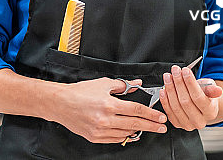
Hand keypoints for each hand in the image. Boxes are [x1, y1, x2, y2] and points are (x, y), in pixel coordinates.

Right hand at [49, 78, 168, 143]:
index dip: (151, 114)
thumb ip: (122, 85)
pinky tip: (129, 132)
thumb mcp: (102, 83)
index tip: (160, 117)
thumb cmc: (80, 92)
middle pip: (135, 124)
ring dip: (138, 131)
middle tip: (161, 127)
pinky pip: (115, 139)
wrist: (60, 103)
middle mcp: (105, 119)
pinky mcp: (95, 137)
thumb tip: (137, 84)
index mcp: (109, 104)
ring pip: (126, 133)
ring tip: (146, 127)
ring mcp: (100, 130)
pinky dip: (124, 135)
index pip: (136, 110)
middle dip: (151, 125)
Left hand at [159, 65, 222, 130]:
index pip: (198, 97)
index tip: (185, 70)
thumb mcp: (209, 89)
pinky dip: (165, 99)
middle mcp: (200, 122)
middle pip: (185, 102)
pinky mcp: (177, 124)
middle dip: (178, 83)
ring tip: (168, 77)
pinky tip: (164, 89)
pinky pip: (168, 111)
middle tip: (175, 70)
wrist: (199, 106)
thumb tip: (218, 90)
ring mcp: (188, 125)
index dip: (190, 83)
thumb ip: (211, 89)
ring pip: (175, 106)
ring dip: (170, 89)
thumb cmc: (204, 96)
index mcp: (210, 112)